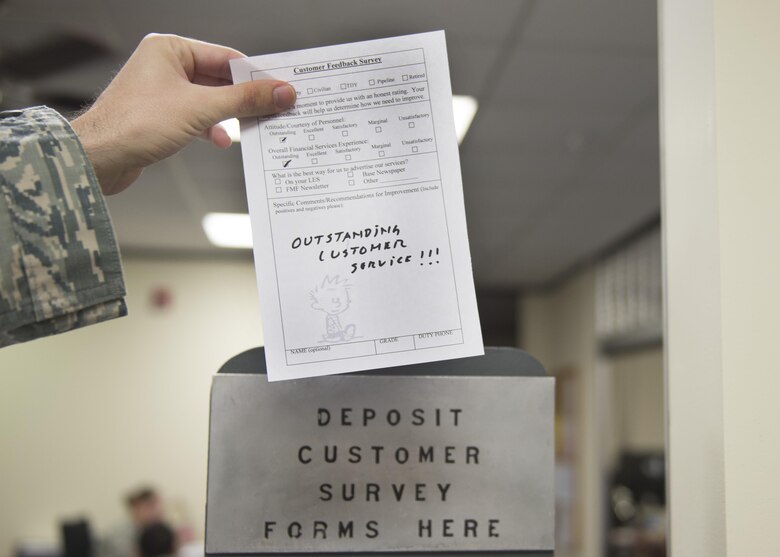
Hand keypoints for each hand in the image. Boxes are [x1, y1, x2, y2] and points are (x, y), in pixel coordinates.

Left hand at [71, 33, 295, 194]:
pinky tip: (221, 141)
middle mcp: (164, 66)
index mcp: (170, 49)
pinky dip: (211, 129)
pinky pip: (196, 117)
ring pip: (210, 101)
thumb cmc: (134, 125)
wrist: (98, 158)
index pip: (226, 57)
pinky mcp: (160, 117)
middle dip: (244, 99)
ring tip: (252, 127)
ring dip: (229, 116)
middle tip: (274, 110)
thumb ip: (244, 100)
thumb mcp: (200, 109)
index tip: (282, 89)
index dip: (257, 75)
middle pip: (220, 79)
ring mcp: (162, 92)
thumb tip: (280, 91)